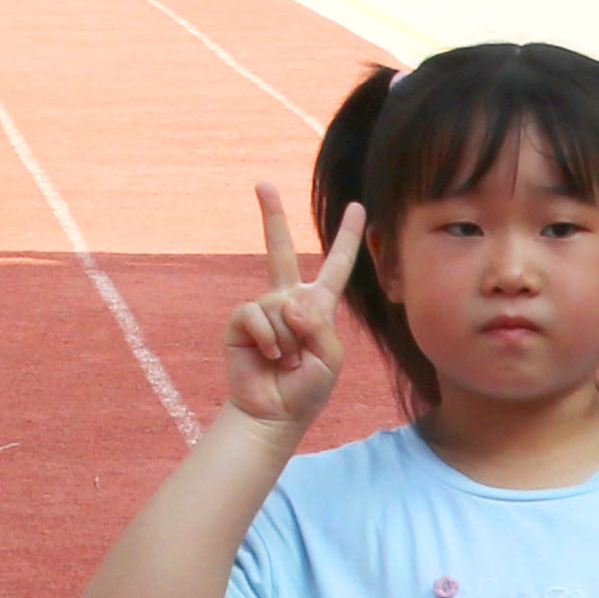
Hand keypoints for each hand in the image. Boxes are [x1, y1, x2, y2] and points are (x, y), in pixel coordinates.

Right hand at [224, 189, 355, 434]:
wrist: (273, 414)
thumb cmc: (307, 389)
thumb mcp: (329, 356)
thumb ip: (318, 323)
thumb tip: (288, 302)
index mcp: (318, 306)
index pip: (336, 265)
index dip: (348, 237)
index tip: (357, 207)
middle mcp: (288, 301)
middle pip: (280, 251)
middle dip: (272, 216)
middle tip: (262, 183)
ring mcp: (263, 309)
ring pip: (280, 304)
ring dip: (289, 339)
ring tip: (286, 361)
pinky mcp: (241, 322)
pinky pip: (258, 314)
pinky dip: (269, 338)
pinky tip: (270, 357)